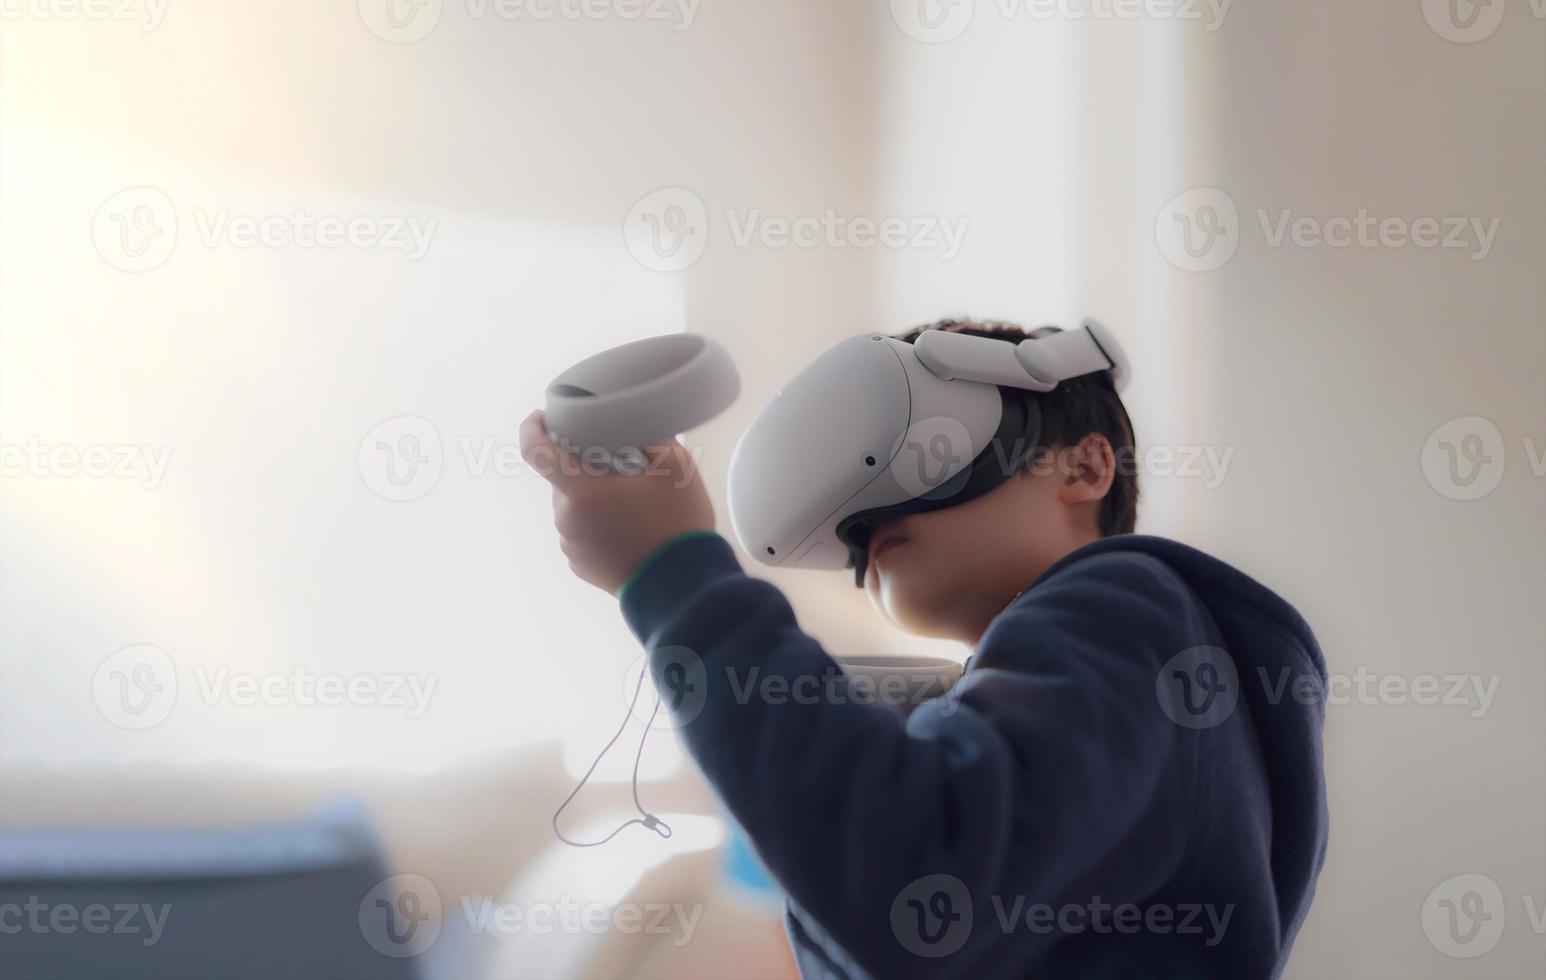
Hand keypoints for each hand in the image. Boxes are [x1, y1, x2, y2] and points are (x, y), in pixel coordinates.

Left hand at [519, 410, 714, 594]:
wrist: (682, 587)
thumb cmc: (678, 526)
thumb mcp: (677, 469)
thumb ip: (651, 436)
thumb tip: (634, 424)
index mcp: (582, 492)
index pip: (536, 451)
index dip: (532, 428)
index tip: (541, 418)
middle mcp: (567, 520)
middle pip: (562, 479)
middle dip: (585, 469)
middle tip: (621, 469)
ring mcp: (571, 546)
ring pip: (572, 506)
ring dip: (592, 498)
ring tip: (631, 504)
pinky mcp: (579, 565)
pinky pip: (580, 533)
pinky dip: (596, 524)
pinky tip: (628, 529)